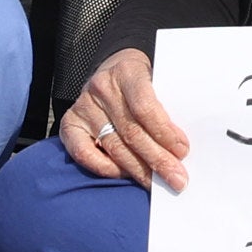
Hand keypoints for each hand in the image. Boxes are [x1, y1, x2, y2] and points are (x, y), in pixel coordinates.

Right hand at [56, 44, 187, 190]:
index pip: (145, 107)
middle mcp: (102, 88)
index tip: (182, 151)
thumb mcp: (157, 80)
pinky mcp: (70, 123)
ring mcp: (84, 106)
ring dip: (138, 170)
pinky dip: (105, 168)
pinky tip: (124, 174)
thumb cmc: (142, 81)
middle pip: (131, 132)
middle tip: (176, 179)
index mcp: (127, 71)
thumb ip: (166, 107)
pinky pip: (84, 154)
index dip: (164, 133)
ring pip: (113, 146)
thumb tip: (180, 148)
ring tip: (157, 183)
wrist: (113, 68)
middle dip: (157, 160)